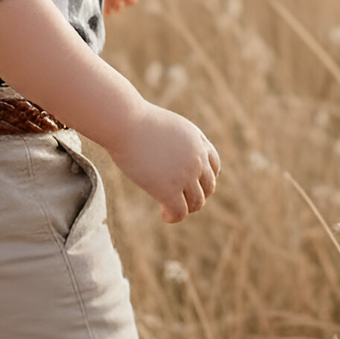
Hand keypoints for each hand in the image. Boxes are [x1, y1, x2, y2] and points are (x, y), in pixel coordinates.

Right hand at [106, 103, 220, 223]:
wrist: (125, 124)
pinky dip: (174, 217)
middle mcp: (197, 160)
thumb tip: (175, 156)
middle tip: (178, 199)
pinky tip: (165, 215)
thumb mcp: (166, 125)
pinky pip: (180, 212)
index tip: (190, 185)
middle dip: (195, 195)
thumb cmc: (137, 122)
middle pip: (208, 187)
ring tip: (168, 208)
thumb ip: (177, 140)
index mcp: (198, 142)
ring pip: (196, 202)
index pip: (214, 167)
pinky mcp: (169, 189)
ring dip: (186, 208)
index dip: (204, 179)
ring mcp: (185, 176)